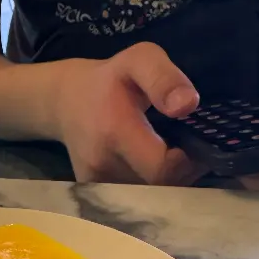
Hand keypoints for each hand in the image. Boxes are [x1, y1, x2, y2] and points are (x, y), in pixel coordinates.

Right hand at [53, 42, 203, 184]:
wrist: (65, 103)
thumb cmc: (110, 80)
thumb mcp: (139, 59)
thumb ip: (164, 78)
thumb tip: (188, 105)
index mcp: (115, 132)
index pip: (161, 169)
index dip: (186, 162)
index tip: (193, 143)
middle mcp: (103, 165)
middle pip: (157, 188)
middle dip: (180, 172)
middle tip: (186, 149)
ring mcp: (95, 184)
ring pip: (148, 197)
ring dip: (166, 180)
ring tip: (167, 154)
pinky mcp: (93, 194)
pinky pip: (132, 199)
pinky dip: (149, 187)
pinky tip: (148, 166)